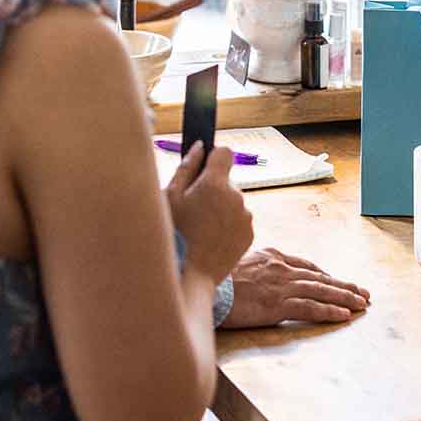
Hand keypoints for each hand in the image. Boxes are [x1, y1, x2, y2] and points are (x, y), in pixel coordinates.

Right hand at [165, 144, 252, 281]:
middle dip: (213, 190)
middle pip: (226, 182)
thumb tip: (199, 147)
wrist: (190, 274)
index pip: (225, 152)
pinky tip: (210, 239)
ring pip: (232, 203)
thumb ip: (186, 167)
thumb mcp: (170, 198)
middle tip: (193, 210)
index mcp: (215, 183)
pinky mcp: (250, 233)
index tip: (204, 170)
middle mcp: (236, 197)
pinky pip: (238, 221)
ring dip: (221, 209)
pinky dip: (227, 226)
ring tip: (200, 229)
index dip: (213, 159)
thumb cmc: (174, 234)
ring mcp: (246, 216)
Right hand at [221, 248, 370, 327]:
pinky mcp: (278, 304)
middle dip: (343, 286)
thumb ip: (253, 267)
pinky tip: (344, 315)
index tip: (336, 281)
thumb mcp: (235, 263)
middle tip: (363, 293)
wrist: (201, 283)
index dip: (325, 275)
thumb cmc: (213, 277)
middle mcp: (281, 268)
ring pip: (321, 291)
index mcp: (271, 256)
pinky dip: (330, 311)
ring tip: (362, 304)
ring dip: (345, 298)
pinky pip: (310, 308)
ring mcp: (281, 286)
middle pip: (320, 277)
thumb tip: (257, 276)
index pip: (305, 266)